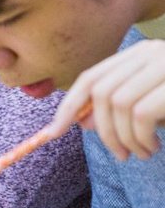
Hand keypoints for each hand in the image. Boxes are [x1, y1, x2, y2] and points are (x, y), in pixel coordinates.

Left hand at [48, 38, 164, 159]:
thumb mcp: (151, 104)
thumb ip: (118, 107)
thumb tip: (83, 123)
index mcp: (138, 54)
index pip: (90, 78)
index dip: (69, 105)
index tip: (54, 132)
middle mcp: (149, 53)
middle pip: (101, 91)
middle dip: (103, 128)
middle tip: (120, 154)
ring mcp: (163, 64)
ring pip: (119, 104)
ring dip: (125, 137)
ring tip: (141, 153)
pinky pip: (141, 114)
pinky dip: (141, 137)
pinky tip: (152, 147)